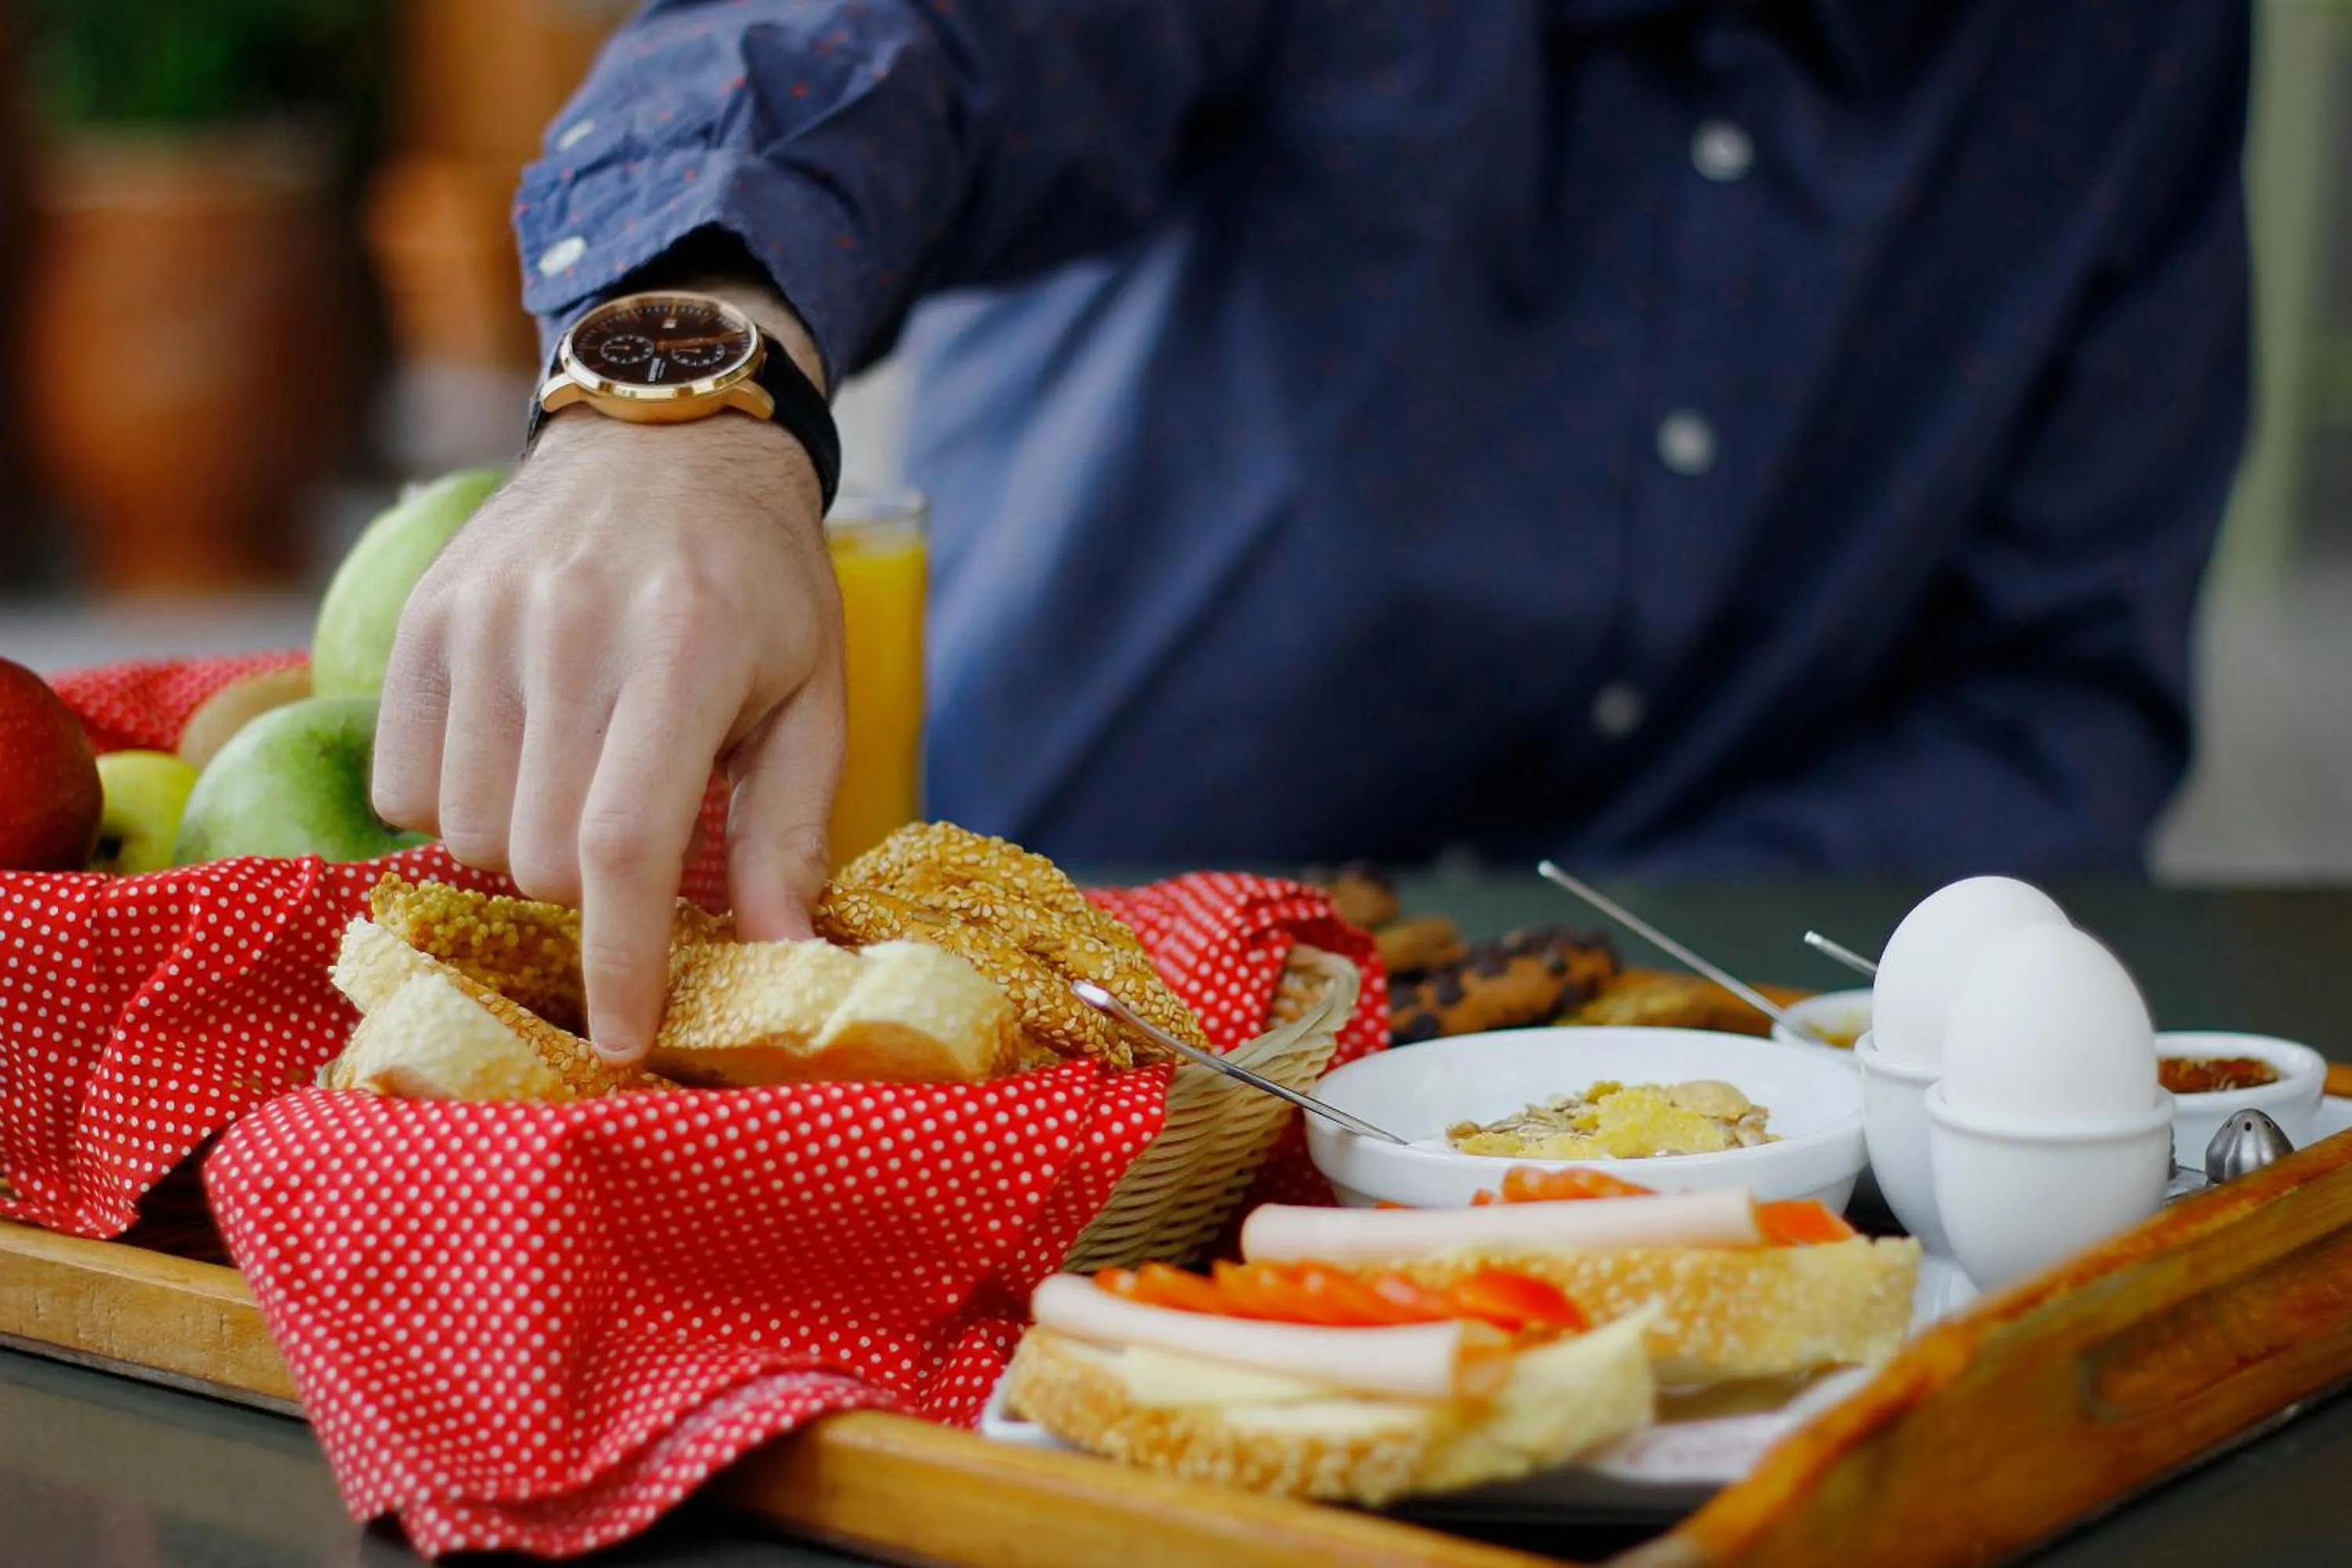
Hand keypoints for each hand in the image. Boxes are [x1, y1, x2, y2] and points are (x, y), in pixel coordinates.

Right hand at [371, 407, 843, 1065]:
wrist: (667, 440)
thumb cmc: (759, 583)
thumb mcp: (812, 696)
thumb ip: (790, 829)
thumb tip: (783, 957)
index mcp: (686, 654)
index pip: (625, 847)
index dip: (620, 961)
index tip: (622, 1037)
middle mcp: (572, 633)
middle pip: (540, 856)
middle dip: (589, 893)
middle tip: (633, 842)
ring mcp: (486, 621)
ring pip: (464, 830)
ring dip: (519, 847)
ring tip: (576, 784)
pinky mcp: (424, 618)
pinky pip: (401, 782)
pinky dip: (449, 804)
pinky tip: (513, 757)